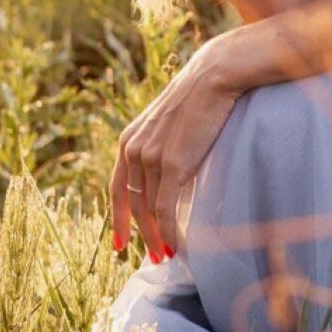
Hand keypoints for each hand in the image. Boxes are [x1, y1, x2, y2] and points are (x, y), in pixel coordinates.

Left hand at [109, 27, 254, 259]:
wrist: (215, 75)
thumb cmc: (200, 95)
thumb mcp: (169, 122)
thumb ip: (161, 146)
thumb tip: (169, 171)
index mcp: (128, 140)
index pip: (116, 188)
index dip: (118, 219)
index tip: (120, 244)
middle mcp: (133, 150)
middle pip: (133, 205)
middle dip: (142, 234)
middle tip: (154, 256)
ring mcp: (150, 158)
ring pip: (149, 211)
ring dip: (158, 237)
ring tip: (168, 255)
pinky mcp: (171, 164)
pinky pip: (165, 209)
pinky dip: (171, 231)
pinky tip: (178, 245)